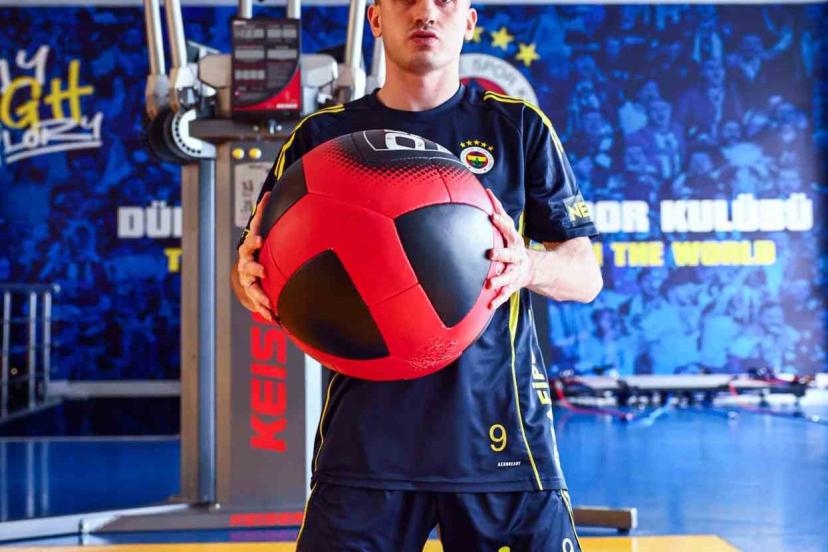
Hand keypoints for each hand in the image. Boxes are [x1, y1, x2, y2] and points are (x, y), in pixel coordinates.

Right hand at [237, 192, 275, 321]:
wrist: (249, 270)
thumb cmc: (257, 249)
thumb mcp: (260, 232)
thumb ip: (263, 214)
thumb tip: (268, 192)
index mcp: (250, 249)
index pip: (250, 242)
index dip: (253, 241)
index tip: (260, 240)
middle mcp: (246, 265)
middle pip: (247, 266)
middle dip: (254, 269)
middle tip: (262, 271)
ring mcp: (248, 281)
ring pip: (252, 288)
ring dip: (259, 295)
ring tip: (268, 302)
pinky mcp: (254, 294)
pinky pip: (258, 304)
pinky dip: (265, 311)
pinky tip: (273, 318)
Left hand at [486, 189, 533, 309]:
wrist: (531, 269)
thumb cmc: (512, 245)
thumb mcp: (509, 230)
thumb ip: (499, 212)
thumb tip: (486, 190)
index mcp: (514, 242)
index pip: (508, 230)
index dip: (501, 223)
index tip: (492, 216)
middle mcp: (516, 257)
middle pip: (509, 254)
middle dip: (501, 253)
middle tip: (490, 253)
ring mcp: (515, 272)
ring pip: (507, 276)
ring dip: (499, 280)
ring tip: (489, 283)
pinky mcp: (511, 285)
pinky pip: (505, 294)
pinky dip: (497, 300)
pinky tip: (489, 305)